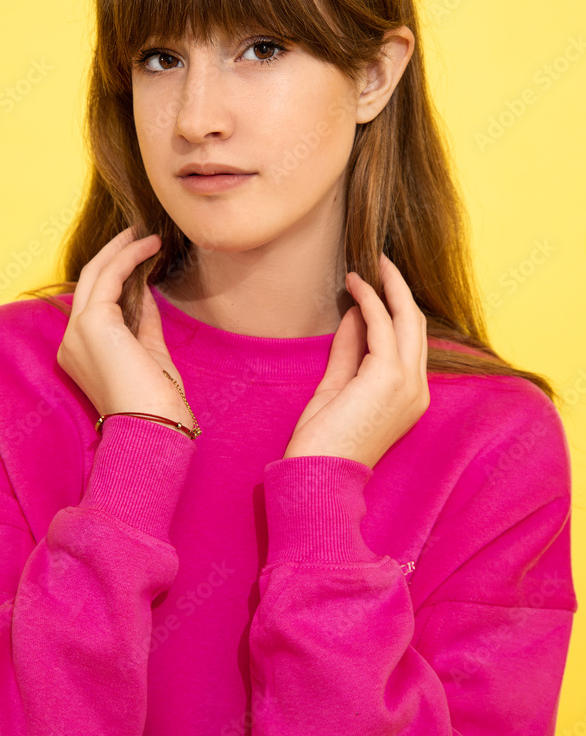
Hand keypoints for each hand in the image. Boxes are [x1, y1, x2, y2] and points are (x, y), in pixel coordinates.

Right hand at [56, 226, 191, 428]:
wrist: (153, 425)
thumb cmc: (155, 399)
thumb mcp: (149, 351)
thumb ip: (142, 320)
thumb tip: (145, 290)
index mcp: (81, 351)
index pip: (94, 302)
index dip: (116, 276)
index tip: (139, 258)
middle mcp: (72, 340)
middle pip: (88, 282)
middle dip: (113, 254)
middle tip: (137, 234)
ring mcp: (77, 331)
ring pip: (94, 274)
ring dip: (122, 249)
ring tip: (147, 235)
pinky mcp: (92, 323)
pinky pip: (109, 277)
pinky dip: (129, 257)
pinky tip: (149, 248)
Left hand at [283, 253, 428, 468]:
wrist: (318, 474)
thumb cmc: (324, 440)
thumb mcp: (338, 386)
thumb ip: (350, 351)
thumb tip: (355, 315)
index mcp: (410, 397)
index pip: (408, 342)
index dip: (394, 308)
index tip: (374, 284)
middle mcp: (417, 389)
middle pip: (415, 325)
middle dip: (398, 289)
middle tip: (379, 261)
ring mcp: (407, 383)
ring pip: (406, 319)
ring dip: (386, 287)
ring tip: (368, 264)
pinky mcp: (389, 376)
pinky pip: (382, 325)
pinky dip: (370, 300)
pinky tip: (355, 285)